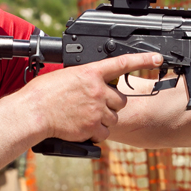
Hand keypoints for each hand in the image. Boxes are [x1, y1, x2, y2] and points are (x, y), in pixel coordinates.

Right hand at [21, 52, 162, 143]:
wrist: (33, 113)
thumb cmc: (42, 93)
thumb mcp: (66, 76)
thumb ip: (84, 79)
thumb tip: (92, 84)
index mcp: (90, 73)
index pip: (122, 63)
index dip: (143, 60)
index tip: (157, 58)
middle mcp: (97, 90)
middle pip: (120, 99)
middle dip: (111, 104)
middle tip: (94, 106)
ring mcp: (97, 109)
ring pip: (114, 117)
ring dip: (103, 119)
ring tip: (83, 117)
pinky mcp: (93, 127)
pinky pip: (104, 133)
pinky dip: (96, 133)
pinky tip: (82, 127)